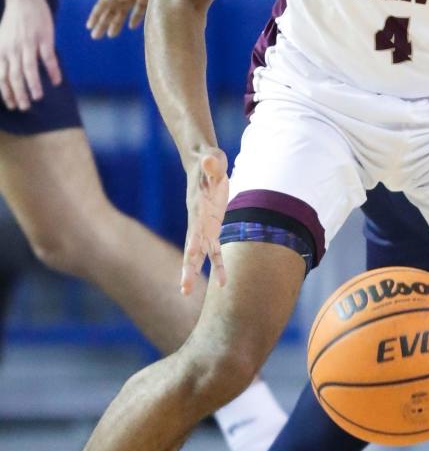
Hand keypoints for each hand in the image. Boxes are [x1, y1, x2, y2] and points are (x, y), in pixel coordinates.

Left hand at [0, 0, 61, 110]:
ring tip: (38, 98)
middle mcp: (13, 49)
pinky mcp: (44, 38)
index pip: (1, 76)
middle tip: (24, 107)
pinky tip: (57, 81)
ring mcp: (28, 43)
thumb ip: (4, 56)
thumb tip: (4, 76)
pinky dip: (53, 71)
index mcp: (2, 50)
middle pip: (14, 76)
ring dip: (33, 86)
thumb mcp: (1, 39)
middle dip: (18, 94)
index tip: (11, 104)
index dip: (6, 92)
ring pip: (29, 69)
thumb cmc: (13, 21)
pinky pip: (48, 58)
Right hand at [182, 147, 229, 295]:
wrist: (204, 163)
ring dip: (199, 272)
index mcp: (197, 208)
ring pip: (201, 254)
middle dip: (188, 268)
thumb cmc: (210, 161)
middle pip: (191, 248)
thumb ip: (212, 163)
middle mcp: (198, 221)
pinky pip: (215, 250)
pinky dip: (218, 265)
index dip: (192, 245)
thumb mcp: (213, 160)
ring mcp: (204, 226)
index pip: (193, 230)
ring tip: (193, 292)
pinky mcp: (213, 227)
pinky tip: (222, 282)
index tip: (190, 260)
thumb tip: (210, 159)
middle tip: (184, 289)